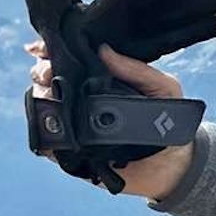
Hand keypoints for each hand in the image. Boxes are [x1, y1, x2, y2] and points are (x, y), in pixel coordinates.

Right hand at [27, 41, 195, 200]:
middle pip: (51, 78)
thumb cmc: (171, 121)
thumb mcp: (165, 89)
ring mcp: (76, 123)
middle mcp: (85, 98)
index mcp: (104, 79)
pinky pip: (49, 140)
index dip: (54, 51)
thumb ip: (139, 71)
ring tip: (49, 93)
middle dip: (43, 71)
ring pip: (45, 105)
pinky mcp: (72, 151)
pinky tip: (52, 124)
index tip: (42, 49)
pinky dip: (45, 131)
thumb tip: (103, 50)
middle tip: (47, 74)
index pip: (72, 59)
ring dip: (41, 97)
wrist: (174, 166)